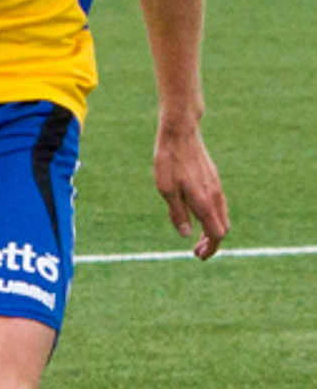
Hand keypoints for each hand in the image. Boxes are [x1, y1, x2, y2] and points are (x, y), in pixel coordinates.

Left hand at [153, 120, 229, 259]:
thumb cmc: (169, 160)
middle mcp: (214, 196)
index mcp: (204, 202)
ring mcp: (216, 186)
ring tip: (198, 238)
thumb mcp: (166, 190)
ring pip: (222, 216)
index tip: (198, 256)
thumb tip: (187, 235)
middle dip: (212, 243)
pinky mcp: (213, 178)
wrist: (180, 132)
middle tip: (196, 251)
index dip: (210, 249)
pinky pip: (219, 205)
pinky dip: (213, 217)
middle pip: (222, 228)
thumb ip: (177, 214)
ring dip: (212, 230)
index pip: (216, 234)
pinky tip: (200, 216)